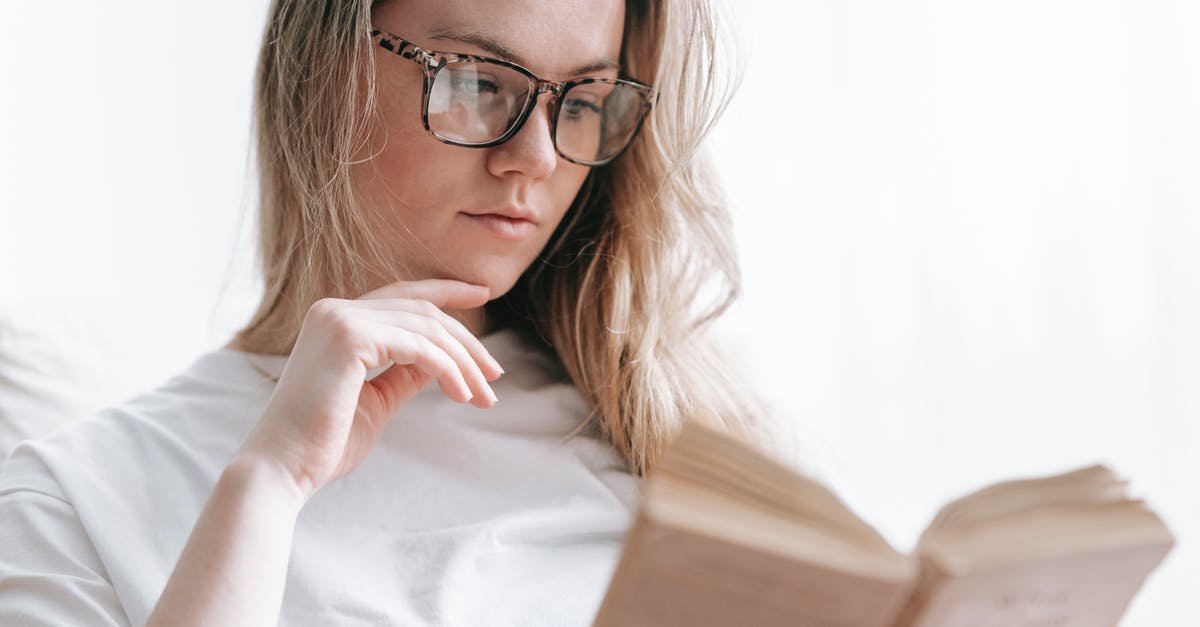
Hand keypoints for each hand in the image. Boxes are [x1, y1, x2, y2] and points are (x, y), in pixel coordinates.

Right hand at [236, 279, 503, 500]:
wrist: (283, 469)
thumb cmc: (323, 444)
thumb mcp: (378, 401)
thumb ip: (405, 374)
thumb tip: (442, 361)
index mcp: (336, 320)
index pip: (402, 294)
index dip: (445, 292)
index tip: (483, 295)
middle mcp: (335, 310)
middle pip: (422, 311)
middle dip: (466, 343)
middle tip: (495, 376)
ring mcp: (339, 319)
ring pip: (425, 327)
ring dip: (463, 362)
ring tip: (483, 395)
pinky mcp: (349, 337)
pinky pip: (418, 347)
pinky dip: (447, 368)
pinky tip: (462, 393)